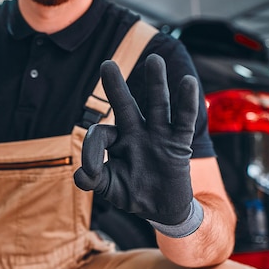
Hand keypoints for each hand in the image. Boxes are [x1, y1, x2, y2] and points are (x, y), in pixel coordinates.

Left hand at [74, 54, 202, 236]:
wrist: (161, 208)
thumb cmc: (131, 193)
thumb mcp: (108, 188)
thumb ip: (92, 181)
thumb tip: (80, 175)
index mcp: (116, 141)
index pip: (99, 135)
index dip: (91, 151)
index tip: (91, 172)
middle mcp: (135, 132)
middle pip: (125, 105)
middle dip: (116, 86)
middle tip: (107, 64)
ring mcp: (157, 135)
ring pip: (156, 105)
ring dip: (155, 83)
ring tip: (154, 60)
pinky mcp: (178, 143)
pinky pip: (182, 120)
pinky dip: (186, 102)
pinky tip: (188, 82)